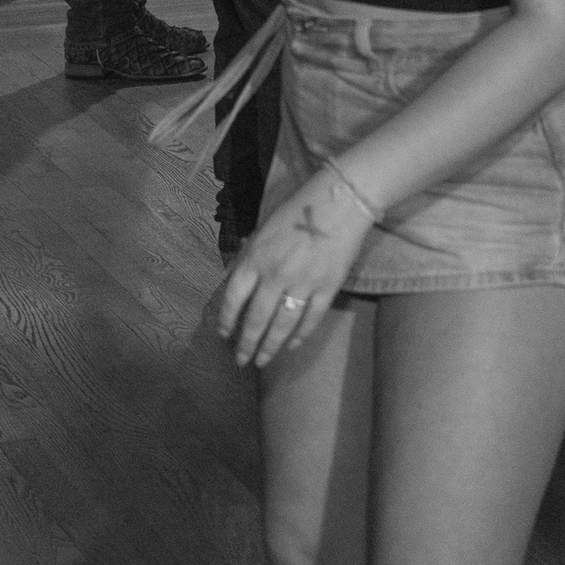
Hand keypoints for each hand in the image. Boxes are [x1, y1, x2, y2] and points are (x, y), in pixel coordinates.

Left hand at [210, 170, 377, 367]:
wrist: (339, 202)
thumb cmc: (298, 210)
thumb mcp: (263, 230)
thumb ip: (250, 257)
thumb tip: (237, 283)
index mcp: (255, 258)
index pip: (233, 298)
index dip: (227, 319)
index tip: (224, 334)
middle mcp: (275, 275)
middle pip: (256, 319)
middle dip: (246, 343)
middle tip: (241, 362)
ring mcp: (302, 284)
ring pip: (282, 325)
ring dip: (270, 347)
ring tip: (262, 362)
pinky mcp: (327, 288)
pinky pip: (311, 319)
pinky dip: (300, 336)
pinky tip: (291, 346)